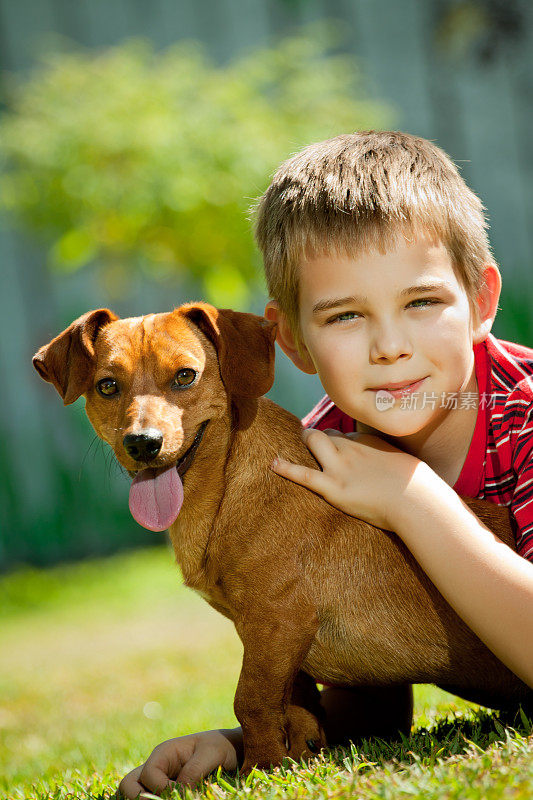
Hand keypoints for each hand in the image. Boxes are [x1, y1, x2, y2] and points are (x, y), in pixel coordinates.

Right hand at [116, 729, 239, 797]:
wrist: (231, 750)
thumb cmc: (221, 747)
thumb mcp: (211, 754)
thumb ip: (194, 770)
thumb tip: (178, 790)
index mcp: (164, 753)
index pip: (148, 775)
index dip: (161, 789)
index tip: (183, 793)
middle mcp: (156, 766)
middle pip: (128, 785)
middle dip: (139, 798)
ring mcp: (158, 779)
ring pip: (131, 794)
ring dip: (142, 799)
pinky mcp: (164, 791)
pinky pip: (147, 797)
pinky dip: (149, 799)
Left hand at [271, 428, 423, 530]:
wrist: (417, 500)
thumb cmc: (416, 487)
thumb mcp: (403, 462)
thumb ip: (389, 460)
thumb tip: (389, 465)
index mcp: (368, 442)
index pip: (344, 435)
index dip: (337, 443)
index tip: (336, 452)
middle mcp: (351, 448)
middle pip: (325, 434)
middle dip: (315, 439)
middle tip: (310, 447)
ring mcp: (340, 466)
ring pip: (313, 442)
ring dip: (305, 444)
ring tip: (295, 449)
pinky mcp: (334, 488)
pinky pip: (305, 474)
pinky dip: (286, 468)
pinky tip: (272, 464)